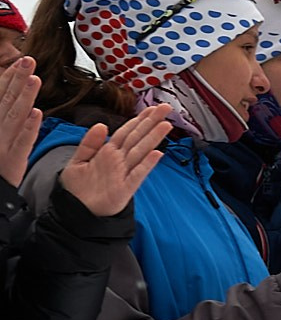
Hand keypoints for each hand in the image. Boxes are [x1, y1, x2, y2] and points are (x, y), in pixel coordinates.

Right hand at [0, 57, 38, 188]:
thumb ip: (5, 114)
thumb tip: (15, 99)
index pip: (2, 95)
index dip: (11, 77)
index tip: (22, 61)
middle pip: (8, 100)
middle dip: (18, 79)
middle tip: (29, 60)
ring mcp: (2, 142)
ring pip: (15, 116)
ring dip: (25, 96)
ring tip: (35, 79)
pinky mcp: (11, 158)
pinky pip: (22, 141)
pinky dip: (29, 127)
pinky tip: (37, 113)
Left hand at [55, 104, 171, 215]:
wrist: (75, 211)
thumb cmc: (77, 189)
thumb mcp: (77, 160)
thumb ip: (89, 143)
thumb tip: (102, 125)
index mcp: (108, 153)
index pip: (127, 132)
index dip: (139, 119)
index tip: (151, 108)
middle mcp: (119, 161)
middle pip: (138, 138)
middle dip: (151, 122)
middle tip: (165, 108)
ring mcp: (124, 174)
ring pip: (140, 152)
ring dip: (153, 138)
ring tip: (165, 125)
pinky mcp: (125, 189)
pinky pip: (137, 175)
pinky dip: (147, 165)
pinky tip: (156, 155)